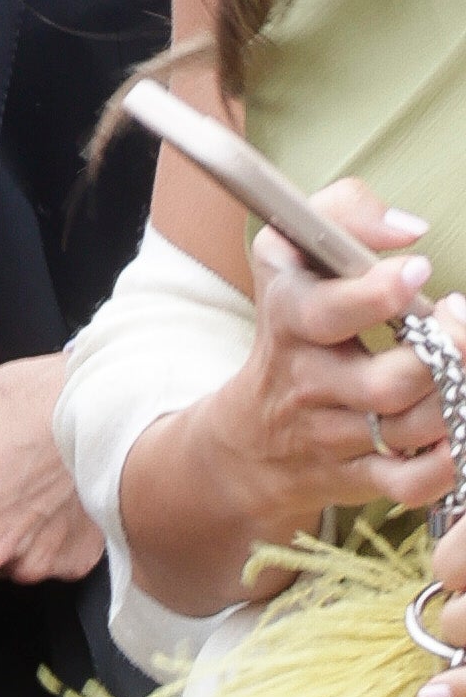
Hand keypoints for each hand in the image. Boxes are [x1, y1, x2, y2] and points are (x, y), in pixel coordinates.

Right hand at [123, 185, 446, 618]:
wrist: (253, 436)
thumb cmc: (295, 322)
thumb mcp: (291, 250)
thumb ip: (344, 213)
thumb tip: (408, 232)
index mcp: (291, 319)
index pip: (325, 314)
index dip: (376, 295)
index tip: (417, 272)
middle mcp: (309, 382)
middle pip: (387, 383)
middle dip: (444, 353)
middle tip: (461, 321)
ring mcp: (334, 435)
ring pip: (408, 429)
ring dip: (456, 398)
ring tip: (463, 364)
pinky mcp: (358, 477)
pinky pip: (410, 483)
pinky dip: (447, 463)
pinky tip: (459, 426)